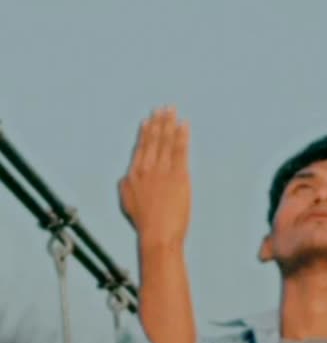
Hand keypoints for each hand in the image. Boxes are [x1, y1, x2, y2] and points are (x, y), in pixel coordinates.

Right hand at [118, 106, 191, 248]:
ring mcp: (163, 171)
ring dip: (169, 124)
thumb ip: (126, 185)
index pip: (141, 148)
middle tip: (163, 108)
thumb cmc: (144, 223)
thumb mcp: (127, 203)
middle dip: (159, 122)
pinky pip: (180, 151)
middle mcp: (147, 169)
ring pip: (166, 142)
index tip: (149, 120)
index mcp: (134, 174)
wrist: (158, 234)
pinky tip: (184, 126)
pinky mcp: (179, 176)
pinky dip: (182, 136)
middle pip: (154, 140)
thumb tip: (128, 175)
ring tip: (172, 111)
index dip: (146, 133)